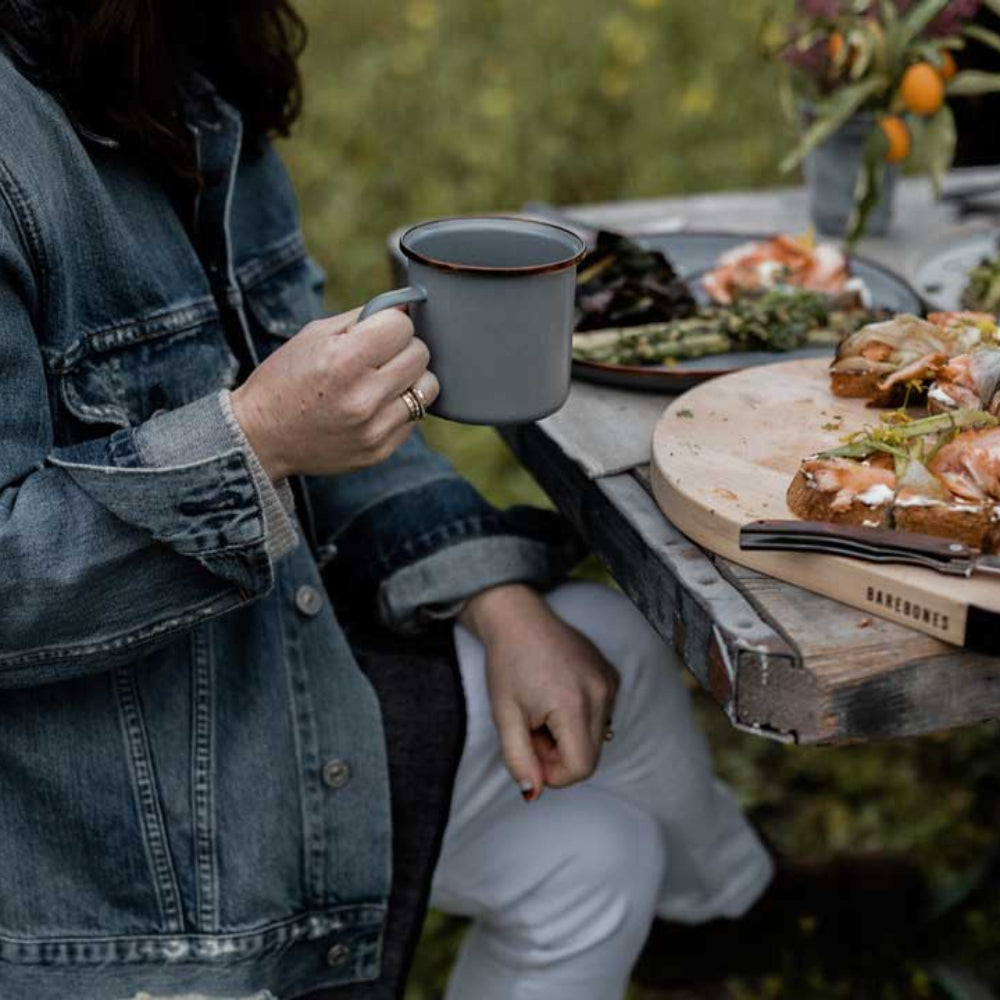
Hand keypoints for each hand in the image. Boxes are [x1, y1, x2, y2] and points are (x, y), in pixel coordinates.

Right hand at [230, 307, 438, 479]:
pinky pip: (415, 416)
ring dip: (411, 378)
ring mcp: (374, 428)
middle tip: (380, 354)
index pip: (402, 326)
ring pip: (427, 387)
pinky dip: (400, 406)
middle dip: (403, 347)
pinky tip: (374, 405)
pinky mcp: (380, 450)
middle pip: (420, 354)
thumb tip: (405, 306)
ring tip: (384, 379)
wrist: (261, 437)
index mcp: (342, 360)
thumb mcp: (314, 336)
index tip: (379, 329)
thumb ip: (362, 317)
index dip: (392, 322)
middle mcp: (362, 396)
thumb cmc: (287, 379)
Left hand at [459, 584, 619, 799]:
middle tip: (532, 729)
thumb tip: (533, 793)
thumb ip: (518, 759)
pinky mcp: (611, 675)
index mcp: (574, 705)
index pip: (581, 767)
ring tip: (542, 711)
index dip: (554, 773)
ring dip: (569, 736)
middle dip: (559, 754)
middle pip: (591, 755)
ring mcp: (610, 682)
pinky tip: (556, 696)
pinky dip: (579, 717)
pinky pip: (601, 714)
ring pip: (596, 736)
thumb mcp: (504, 716)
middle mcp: (601, 693)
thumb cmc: (507, 664)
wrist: (518, 618)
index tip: (530, 752)